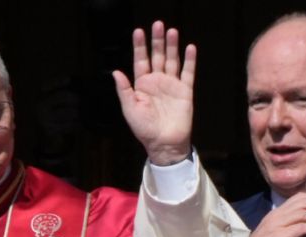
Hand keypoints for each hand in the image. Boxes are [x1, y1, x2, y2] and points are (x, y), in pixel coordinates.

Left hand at [113, 20, 194, 164]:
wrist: (164, 143)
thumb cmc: (144, 129)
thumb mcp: (129, 109)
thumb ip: (124, 90)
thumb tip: (116, 72)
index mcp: (141, 85)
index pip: (140, 60)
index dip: (139, 46)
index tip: (138, 31)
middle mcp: (156, 81)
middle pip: (157, 56)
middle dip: (157, 40)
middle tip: (158, 24)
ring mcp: (171, 85)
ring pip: (172, 60)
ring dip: (172, 46)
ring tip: (172, 31)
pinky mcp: (185, 91)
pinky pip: (187, 73)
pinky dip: (189, 60)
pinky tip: (189, 48)